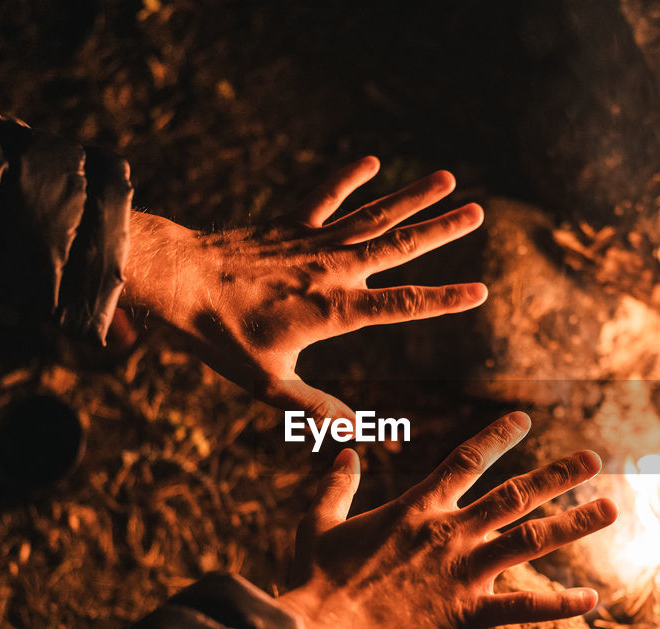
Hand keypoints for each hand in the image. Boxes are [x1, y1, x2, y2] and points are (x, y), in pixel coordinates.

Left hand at [122, 157, 485, 419]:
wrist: (178, 282)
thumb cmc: (221, 336)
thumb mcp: (269, 383)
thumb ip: (315, 408)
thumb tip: (355, 435)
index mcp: (334, 310)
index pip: (402, 304)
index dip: (443, 299)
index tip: (480, 291)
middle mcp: (333, 270)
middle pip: (399, 247)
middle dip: (442, 231)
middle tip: (480, 212)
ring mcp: (312, 242)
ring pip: (373, 215)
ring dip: (412, 197)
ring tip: (448, 177)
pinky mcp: (289, 224)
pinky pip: (325, 197)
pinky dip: (348, 178)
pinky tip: (372, 161)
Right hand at [277, 412, 616, 628]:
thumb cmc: (313, 582)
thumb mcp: (318, 524)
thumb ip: (336, 486)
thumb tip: (345, 452)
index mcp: (414, 508)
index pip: (466, 460)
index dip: (498, 437)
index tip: (524, 419)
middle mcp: (448, 533)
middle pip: (515, 495)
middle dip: (557, 474)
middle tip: (592, 458)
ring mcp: (462, 573)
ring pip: (531, 540)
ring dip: (573, 523)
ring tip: (609, 508)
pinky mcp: (467, 614)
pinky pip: (524, 608)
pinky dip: (560, 605)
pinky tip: (593, 599)